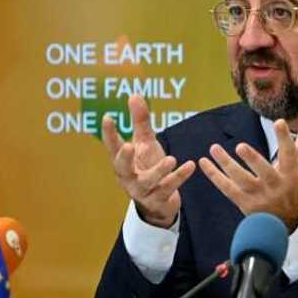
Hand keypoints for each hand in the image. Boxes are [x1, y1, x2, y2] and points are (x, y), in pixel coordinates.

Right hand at [102, 95, 195, 227]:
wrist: (159, 202)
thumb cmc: (149, 168)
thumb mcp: (145, 143)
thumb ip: (140, 121)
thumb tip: (134, 95)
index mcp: (123, 162)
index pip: (112, 147)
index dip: (109, 133)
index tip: (108, 117)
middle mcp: (128, 177)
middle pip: (122, 168)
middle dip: (124, 157)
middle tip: (129, 145)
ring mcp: (142, 191)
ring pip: (147, 181)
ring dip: (159, 171)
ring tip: (171, 159)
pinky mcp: (158, 200)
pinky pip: (168, 188)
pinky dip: (179, 177)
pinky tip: (190, 165)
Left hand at [198, 113, 297, 231]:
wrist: (285, 224)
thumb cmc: (294, 188)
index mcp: (291, 174)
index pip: (289, 154)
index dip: (285, 138)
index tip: (279, 122)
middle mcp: (275, 185)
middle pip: (264, 172)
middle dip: (253, 159)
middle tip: (241, 146)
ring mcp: (259, 195)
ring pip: (241, 180)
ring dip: (226, 164)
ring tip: (214, 148)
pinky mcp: (244, 203)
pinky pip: (227, 188)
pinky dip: (214, 176)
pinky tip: (204, 162)